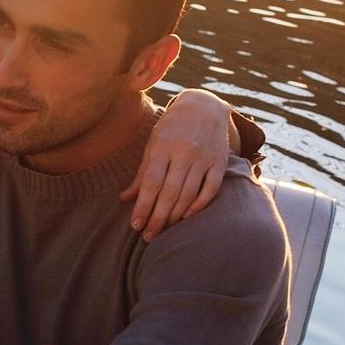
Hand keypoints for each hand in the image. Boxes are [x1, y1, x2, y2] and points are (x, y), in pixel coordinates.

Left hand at [123, 88, 232, 239]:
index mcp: (163, 147)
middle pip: (169, 192)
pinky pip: (211, 188)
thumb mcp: (153, 145)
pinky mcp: (220, 161)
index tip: (135, 226)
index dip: (143, 206)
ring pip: (189, 193)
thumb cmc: (172, 129)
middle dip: (157, 217)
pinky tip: (187, 217)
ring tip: (163, 231)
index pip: (151, 183)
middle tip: (148, 237)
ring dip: (175, 215)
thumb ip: (142, 173)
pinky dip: (200, 204)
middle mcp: (184, 152)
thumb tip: (125, 199)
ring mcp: (204, 157)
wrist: (204, 106)